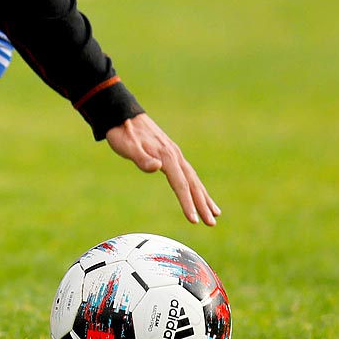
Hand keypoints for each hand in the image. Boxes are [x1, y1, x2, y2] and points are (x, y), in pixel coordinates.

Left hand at [105, 114, 220, 226]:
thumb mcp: (126, 146)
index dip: (187, 203)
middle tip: (211, 224)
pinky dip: (196, 186)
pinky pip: (188, 173)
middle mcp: (174, 155)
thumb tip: (157, 167)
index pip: (180, 184)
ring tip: (216, 214)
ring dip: (204, 197)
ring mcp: (174, 154)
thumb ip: (141, 158)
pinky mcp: (171, 154)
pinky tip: (200, 194)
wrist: (122, 115)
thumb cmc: (122, 132)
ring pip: (193, 179)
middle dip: (202, 204)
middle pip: (192, 183)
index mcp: (166, 156)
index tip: (194, 220)